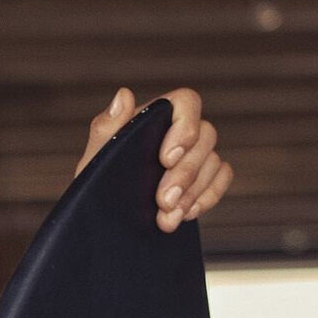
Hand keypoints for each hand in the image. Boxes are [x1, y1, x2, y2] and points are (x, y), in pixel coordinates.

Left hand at [73, 86, 233, 231]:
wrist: (102, 221)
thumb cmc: (96, 183)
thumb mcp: (95, 158)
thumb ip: (107, 127)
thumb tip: (124, 96)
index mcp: (153, 117)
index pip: (186, 103)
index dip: (185, 128)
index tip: (166, 160)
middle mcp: (178, 131)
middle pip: (206, 136)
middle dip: (186, 173)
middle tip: (164, 202)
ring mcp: (194, 155)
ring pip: (213, 161)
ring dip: (194, 192)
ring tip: (167, 217)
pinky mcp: (204, 177)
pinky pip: (222, 177)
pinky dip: (208, 196)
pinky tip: (186, 213)